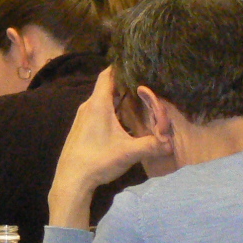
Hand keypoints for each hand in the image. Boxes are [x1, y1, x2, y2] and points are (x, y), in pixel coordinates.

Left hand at [48, 69, 171, 229]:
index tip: (136, 62)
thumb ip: (151, 145)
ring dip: (116, 97)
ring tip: (135, 98)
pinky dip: (109, 108)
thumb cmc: (98, 160)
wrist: (71, 180)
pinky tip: (120, 119)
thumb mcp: (128, 153)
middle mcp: (88, 106)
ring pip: (100, 99)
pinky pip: (96, 110)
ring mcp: (82, 117)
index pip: (108, 74)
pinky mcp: (80, 128)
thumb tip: (171, 143)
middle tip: (142, 81)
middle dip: (123, 82)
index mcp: (98, 104)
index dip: (121, 66)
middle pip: (106, 85)